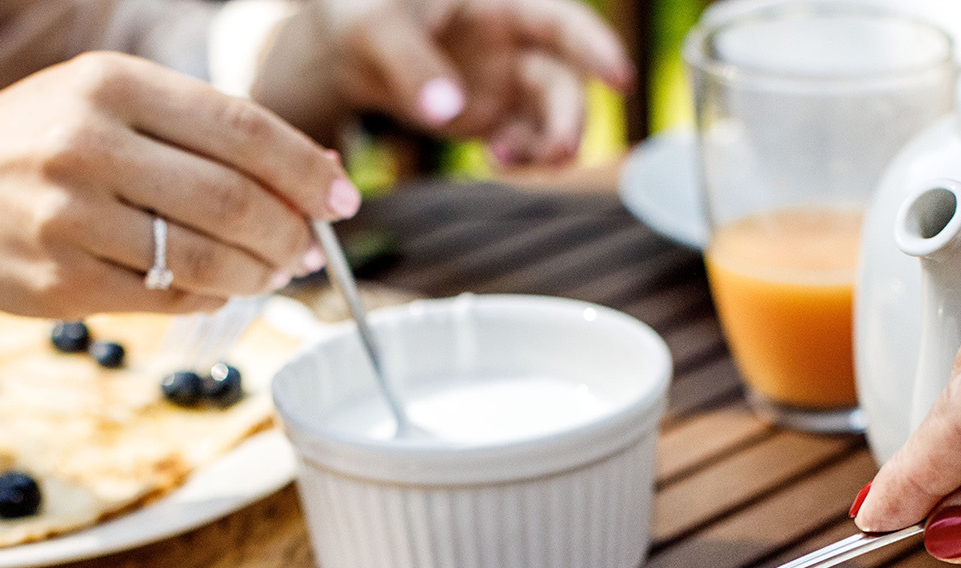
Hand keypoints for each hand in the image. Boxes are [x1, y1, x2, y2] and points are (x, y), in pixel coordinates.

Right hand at [0, 53, 358, 313]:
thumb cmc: (37, 142)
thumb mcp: (109, 103)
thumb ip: (203, 131)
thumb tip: (318, 175)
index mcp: (111, 84)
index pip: (242, 130)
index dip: (305, 171)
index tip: (341, 200)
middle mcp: (87, 144)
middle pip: (232, 200)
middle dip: (289, 233)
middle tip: (309, 250)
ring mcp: (69, 217)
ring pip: (203, 259)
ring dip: (257, 274)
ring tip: (271, 273)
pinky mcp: (59, 280)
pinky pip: (164, 297)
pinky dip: (208, 296)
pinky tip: (218, 287)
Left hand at [256, 0, 633, 164]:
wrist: (339, 47)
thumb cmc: (361, 11)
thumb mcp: (378, 28)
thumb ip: (412, 66)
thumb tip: (448, 112)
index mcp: (499, 5)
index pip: (561, 24)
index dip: (596, 47)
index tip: (621, 77)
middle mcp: (511, 44)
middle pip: (562, 82)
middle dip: (569, 118)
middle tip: (561, 152)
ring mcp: (501, 83)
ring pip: (547, 117)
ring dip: (547, 144)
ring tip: (512, 157)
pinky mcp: (486, 117)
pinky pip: (520, 140)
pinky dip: (520, 155)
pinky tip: (500, 159)